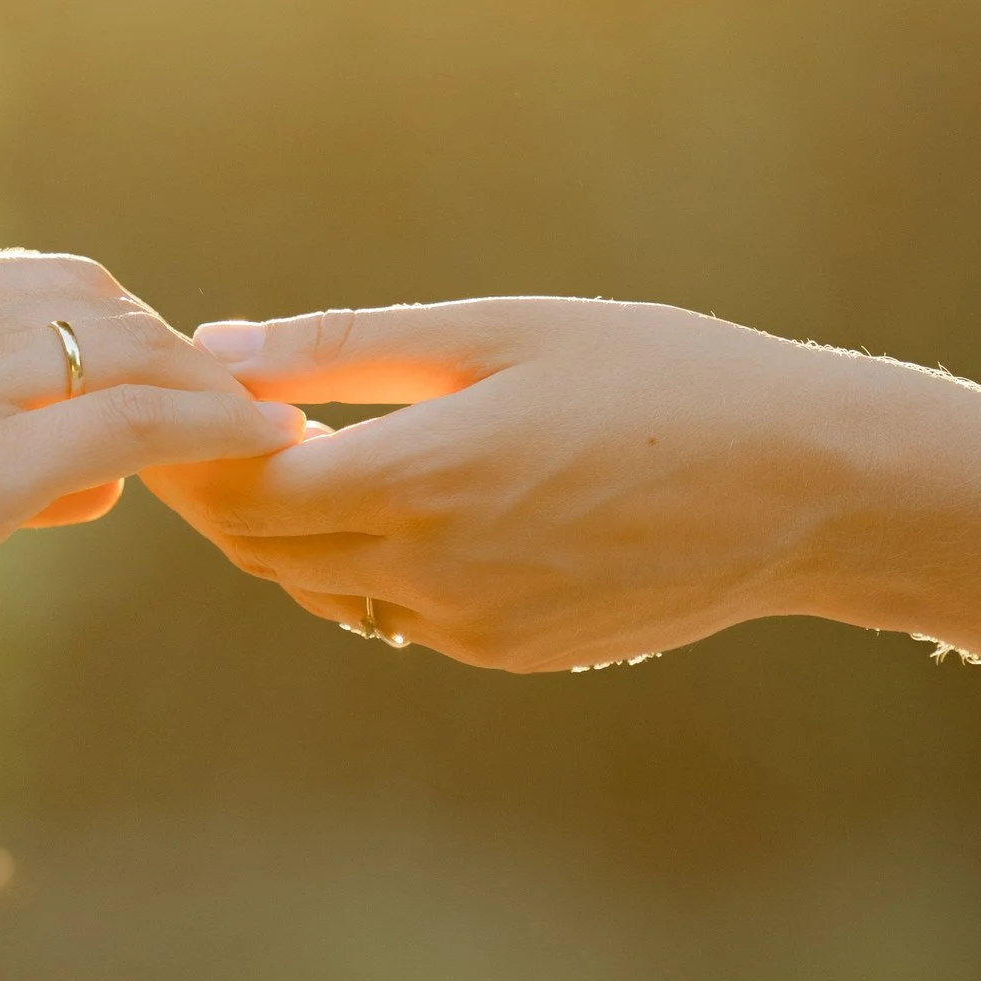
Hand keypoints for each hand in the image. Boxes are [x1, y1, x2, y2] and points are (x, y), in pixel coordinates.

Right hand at [0, 253, 304, 718]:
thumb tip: (80, 480)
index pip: (38, 283)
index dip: (120, 328)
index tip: (171, 374)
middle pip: (97, 301)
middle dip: (175, 351)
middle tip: (232, 403)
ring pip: (125, 351)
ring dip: (210, 385)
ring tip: (269, 421)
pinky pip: (131, 424)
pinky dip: (213, 426)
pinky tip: (265, 444)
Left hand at [145, 298, 898, 671]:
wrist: (809, 489)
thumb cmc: (662, 377)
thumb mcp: (501, 330)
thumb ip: (347, 348)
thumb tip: (221, 345)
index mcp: (423, 480)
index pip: (244, 492)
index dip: (188, 454)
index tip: (171, 399)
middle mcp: (433, 572)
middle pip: (267, 548)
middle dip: (219, 493)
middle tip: (200, 426)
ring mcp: (472, 628)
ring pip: (325, 587)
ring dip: (287, 531)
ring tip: (289, 452)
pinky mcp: (511, 651)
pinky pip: (396, 612)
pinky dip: (363, 562)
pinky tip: (390, 501)